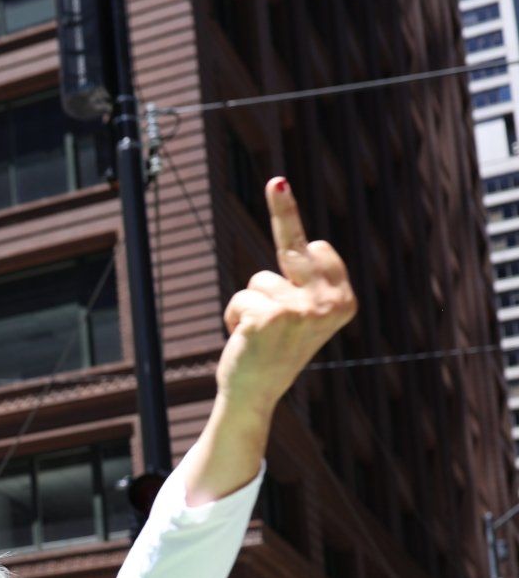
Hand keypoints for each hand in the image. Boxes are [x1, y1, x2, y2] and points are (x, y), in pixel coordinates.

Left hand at [215, 178, 357, 413]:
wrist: (255, 396)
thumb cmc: (274, 351)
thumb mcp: (305, 314)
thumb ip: (307, 279)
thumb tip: (302, 227)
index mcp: (344, 301)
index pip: (319, 248)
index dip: (301, 244)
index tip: (286, 188)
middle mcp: (328, 304)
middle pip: (296, 245)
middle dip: (284, 209)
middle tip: (278, 181)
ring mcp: (300, 310)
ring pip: (258, 280)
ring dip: (249, 305)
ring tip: (258, 335)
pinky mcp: (268, 317)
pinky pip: (239, 298)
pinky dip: (233, 317)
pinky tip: (245, 340)